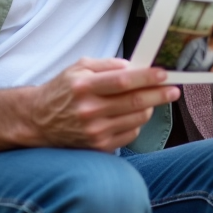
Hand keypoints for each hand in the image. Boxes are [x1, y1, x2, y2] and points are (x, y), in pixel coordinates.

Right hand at [28, 58, 179, 151]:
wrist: (38, 120)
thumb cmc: (62, 90)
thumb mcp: (79, 67)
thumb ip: (108, 64)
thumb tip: (134, 67)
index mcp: (84, 86)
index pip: (124, 81)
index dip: (148, 77)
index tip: (164, 74)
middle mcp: (89, 111)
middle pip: (136, 102)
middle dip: (159, 94)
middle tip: (173, 90)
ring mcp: (94, 132)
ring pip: (137, 119)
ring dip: (149, 108)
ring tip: (148, 99)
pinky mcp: (98, 147)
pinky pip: (130, 134)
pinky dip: (136, 123)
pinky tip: (129, 115)